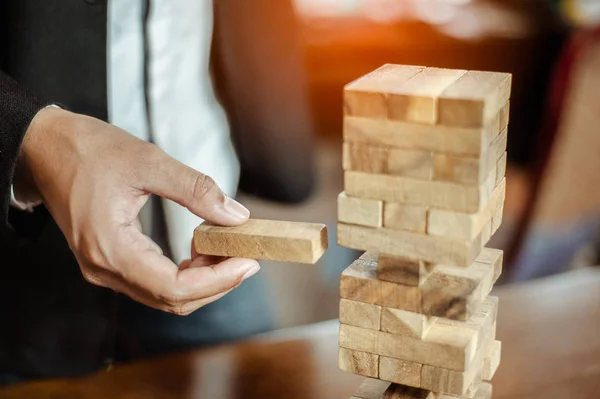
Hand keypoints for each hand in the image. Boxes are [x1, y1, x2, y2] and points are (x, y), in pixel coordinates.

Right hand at [19, 107, 259, 314]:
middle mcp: (104, 268)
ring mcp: (104, 268)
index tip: (248, 263)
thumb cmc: (88, 150)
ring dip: (202, 279)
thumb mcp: (148, 160)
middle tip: (247, 256)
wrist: (45, 147)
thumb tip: (236, 217)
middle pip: (172, 299)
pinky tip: (201, 248)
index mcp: (110, 248)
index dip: (218, 281)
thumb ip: (196, 190)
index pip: (174, 288)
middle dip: (216, 282)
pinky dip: (184, 271)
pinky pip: (153, 280)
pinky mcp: (109, 260)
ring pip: (164, 294)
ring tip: (227, 249)